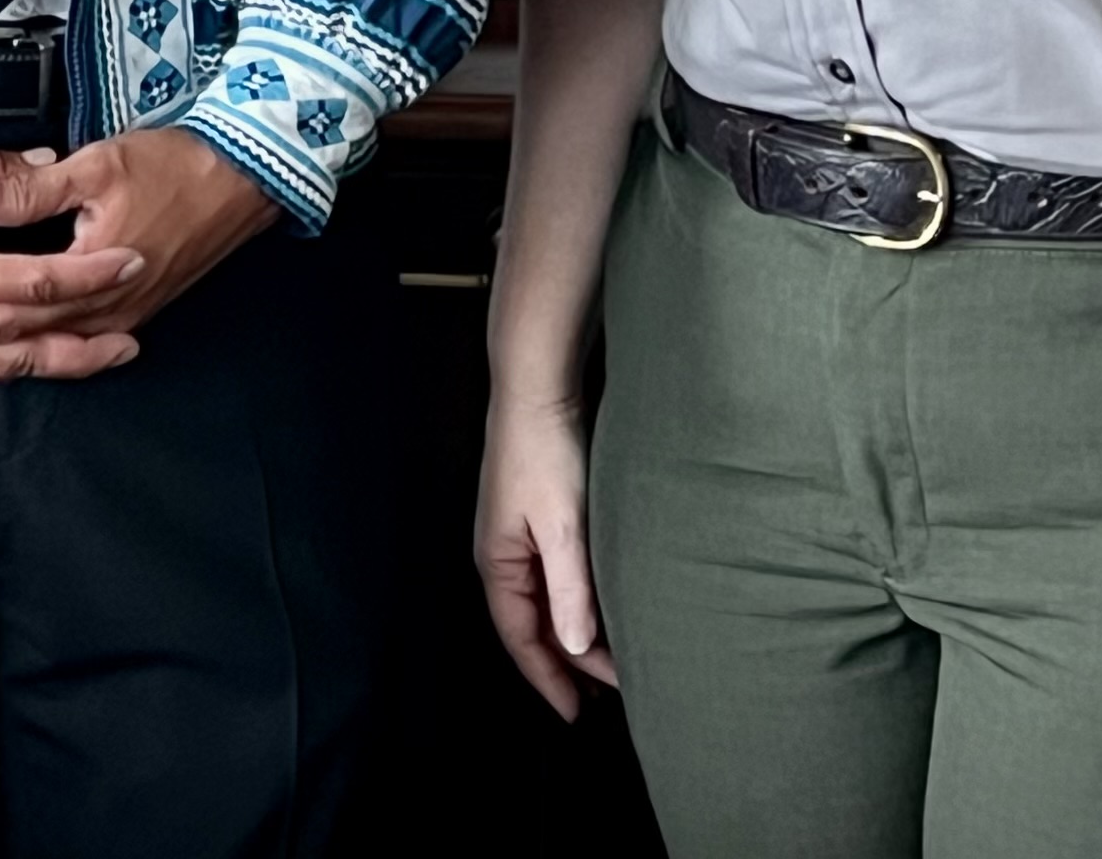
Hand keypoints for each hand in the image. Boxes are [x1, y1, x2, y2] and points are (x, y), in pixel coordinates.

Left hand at [0, 128, 275, 379]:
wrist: (243, 179)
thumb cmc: (177, 168)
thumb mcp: (97, 166)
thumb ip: (30, 189)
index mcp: (90, 284)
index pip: (5, 315)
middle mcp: (101, 315)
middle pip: (14, 349)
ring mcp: (115, 319)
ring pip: (37, 356)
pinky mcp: (125, 311)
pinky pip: (64, 347)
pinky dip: (24, 352)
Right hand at [475, 389, 621, 717]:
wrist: (536, 387)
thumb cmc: (544, 452)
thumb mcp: (562, 527)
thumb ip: (570, 589)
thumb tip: (574, 648)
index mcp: (498, 563)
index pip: (521, 639)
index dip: (549, 680)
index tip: (577, 714)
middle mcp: (501, 555)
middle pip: (530, 626)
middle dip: (562, 665)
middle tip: (601, 699)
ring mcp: (516, 536)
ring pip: (542, 603)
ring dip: (569, 635)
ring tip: (603, 665)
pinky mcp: (535, 518)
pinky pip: (551, 579)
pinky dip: (573, 604)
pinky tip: (596, 608)